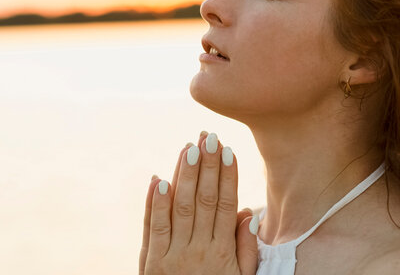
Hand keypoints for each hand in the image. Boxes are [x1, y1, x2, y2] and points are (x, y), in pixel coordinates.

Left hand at [139, 131, 258, 274]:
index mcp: (222, 253)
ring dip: (184, 175)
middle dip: (207, 166)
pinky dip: (155, 202)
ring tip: (188, 148)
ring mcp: (173, 255)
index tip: (228, 150)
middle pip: (205, 199)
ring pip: (180, 206)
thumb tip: (248, 212)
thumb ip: (245, 249)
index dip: (228, 176)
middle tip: (207, 137)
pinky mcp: (151, 262)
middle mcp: (198, 249)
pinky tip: (158, 179)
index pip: (226, 205)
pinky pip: (153, 227)